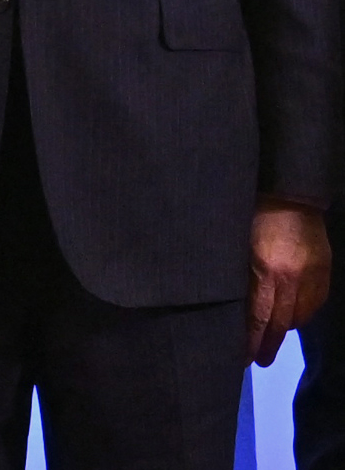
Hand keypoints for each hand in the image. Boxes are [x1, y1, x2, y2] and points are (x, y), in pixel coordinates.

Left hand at [250, 200, 331, 366]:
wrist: (290, 197)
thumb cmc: (252, 218)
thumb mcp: (236, 246)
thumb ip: (239, 277)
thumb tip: (233, 308)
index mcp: (265, 270)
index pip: (257, 317)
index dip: (250, 340)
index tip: (243, 357)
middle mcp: (291, 278)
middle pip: (280, 323)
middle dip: (267, 344)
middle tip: (258, 360)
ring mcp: (312, 277)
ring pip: (299, 317)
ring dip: (284, 331)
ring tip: (271, 341)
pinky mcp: (324, 273)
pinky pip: (314, 304)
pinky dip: (302, 315)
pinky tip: (291, 319)